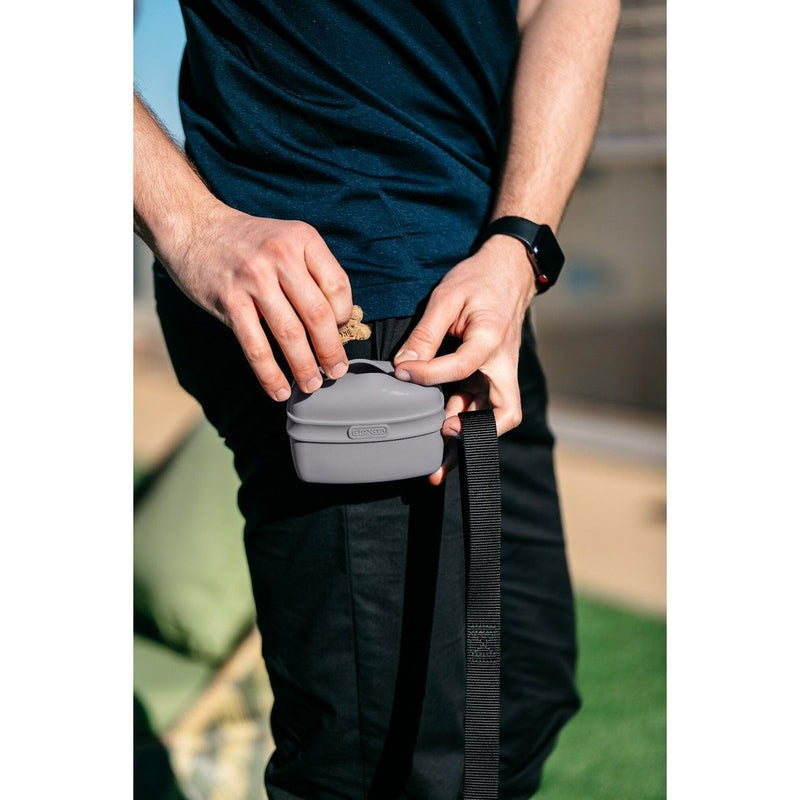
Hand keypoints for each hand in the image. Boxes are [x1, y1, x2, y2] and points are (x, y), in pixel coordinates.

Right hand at [162, 200, 352, 400]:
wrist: (193, 227)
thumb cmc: (247, 242)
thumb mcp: (286, 240)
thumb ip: (310, 273)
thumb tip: (335, 325)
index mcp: (302, 239)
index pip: (337, 286)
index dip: (343, 316)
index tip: (339, 333)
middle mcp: (281, 255)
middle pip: (318, 314)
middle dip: (331, 350)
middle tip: (337, 372)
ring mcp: (254, 278)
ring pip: (289, 334)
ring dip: (304, 366)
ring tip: (311, 385)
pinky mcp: (230, 300)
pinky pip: (256, 346)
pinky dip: (269, 374)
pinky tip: (278, 390)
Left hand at [392, 234, 535, 484]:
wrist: (509, 273)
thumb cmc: (479, 280)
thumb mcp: (448, 296)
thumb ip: (426, 332)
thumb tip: (404, 364)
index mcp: (492, 340)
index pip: (460, 366)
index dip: (428, 374)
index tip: (401, 373)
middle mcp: (501, 366)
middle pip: (501, 413)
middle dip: (473, 435)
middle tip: (441, 442)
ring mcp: (498, 376)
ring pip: (489, 419)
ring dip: (465, 441)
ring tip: (436, 465)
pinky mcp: (490, 379)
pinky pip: (479, 409)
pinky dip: (462, 427)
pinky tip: (440, 443)